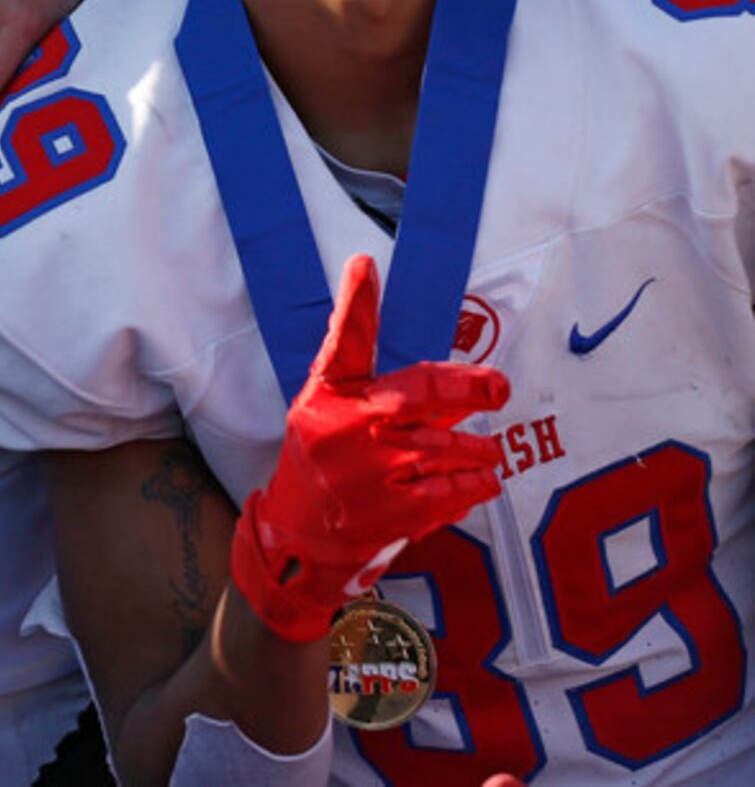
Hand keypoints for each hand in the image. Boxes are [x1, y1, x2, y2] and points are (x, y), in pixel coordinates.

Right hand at [231, 254, 508, 640]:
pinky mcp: (391, 511)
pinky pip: (453, 490)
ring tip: (488, 451)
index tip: (365, 263)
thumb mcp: (323, 408)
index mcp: (328, 396)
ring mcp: (369, 473)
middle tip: (498, 387)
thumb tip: (410, 341)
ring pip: (448, 447)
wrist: (299, 532)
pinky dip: (474, 485)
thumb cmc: (322, 458)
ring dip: (478, 449)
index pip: (343, 343)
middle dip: (469, 388)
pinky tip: (479, 482)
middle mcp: (345, 429)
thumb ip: (361, 375)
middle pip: (420, 394)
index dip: (354, 301)